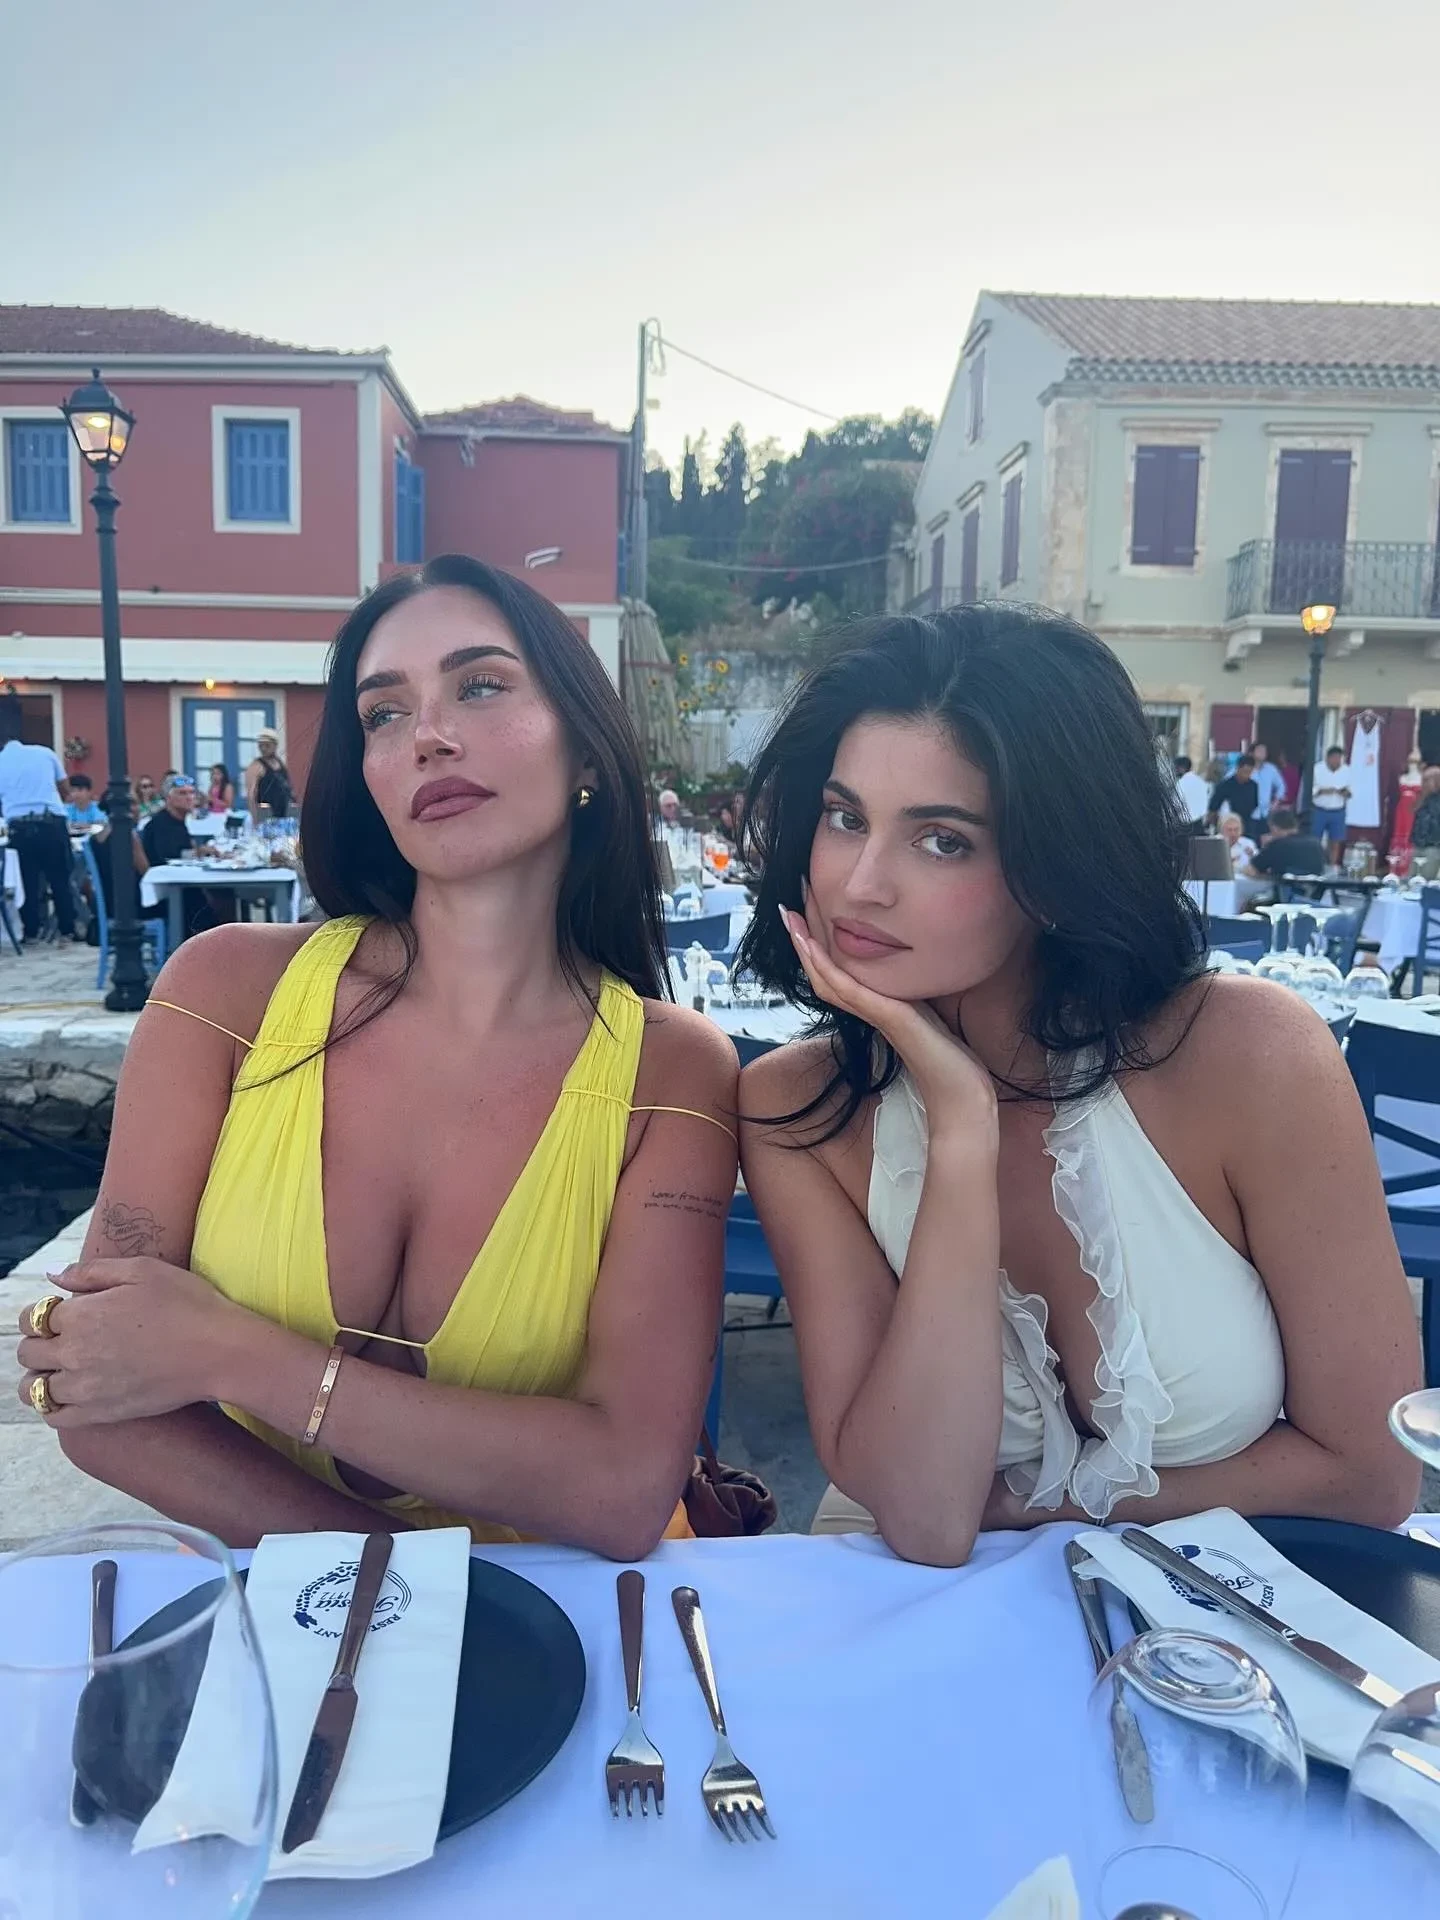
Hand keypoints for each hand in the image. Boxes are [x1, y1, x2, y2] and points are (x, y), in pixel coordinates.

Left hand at [15, 1257, 245, 1426]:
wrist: (220, 1352)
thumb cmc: (188, 1304)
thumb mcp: (143, 1270)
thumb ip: (92, 1271)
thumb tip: (53, 1276)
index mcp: (81, 1314)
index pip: (33, 1318)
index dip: (43, 1313)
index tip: (62, 1313)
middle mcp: (75, 1353)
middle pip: (28, 1353)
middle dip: (39, 1342)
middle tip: (64, 1338)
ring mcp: (86, 1388)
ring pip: (33, 1389)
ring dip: (39, 1376)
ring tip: (61, 1369)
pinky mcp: (101, 1413)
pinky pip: (55, 1417)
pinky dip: (53, 1406)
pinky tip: (69, 1394)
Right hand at [780, 898, 995, 1139]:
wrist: (961, 1097)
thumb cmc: (952, 1064)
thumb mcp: (932, 1019)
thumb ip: (917, 1002)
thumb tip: (917, 987)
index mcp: (880, 1009)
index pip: (838, 977)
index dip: (818, 952)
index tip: (805, 922)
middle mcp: (872, 1011)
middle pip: (824, 975)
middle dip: (805, 942)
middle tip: (787, 910)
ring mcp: (877, 1015)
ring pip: (828, 979)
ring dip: (806, 948)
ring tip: (791, 919)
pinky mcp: (889, 1017)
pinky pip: (848, 989)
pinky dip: (826, 967)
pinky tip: (812, 946)